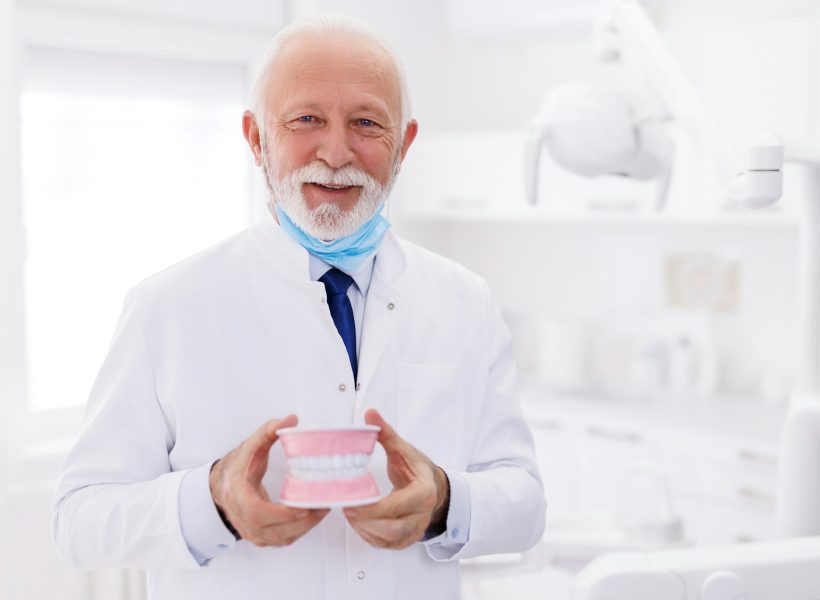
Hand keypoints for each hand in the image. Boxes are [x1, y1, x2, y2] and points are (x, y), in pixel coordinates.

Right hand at [209, 415, 328, 546]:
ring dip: (305, 527)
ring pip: (281, 538)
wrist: (223, 486)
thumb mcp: (250, 445)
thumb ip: (269, 430)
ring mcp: (252, 531)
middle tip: (324, 505)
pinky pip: (283, 539)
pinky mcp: (261, 537)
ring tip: (324, 508)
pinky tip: (313, 516)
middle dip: (303, 521)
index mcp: (238, 495)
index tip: (302, 508)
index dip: (281, 514)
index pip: (257, 512)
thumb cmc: (238, 466)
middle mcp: (243, 518)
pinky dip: (300, 530)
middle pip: (275, 530)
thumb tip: (291, 419)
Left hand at [343, 409, 449, 548]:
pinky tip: (359, 522)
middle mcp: (422, 514)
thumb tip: (370, 414)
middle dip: (366, 521)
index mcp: (424, 492)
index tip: (352, 503)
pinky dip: (369, 536)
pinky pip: (386, 545)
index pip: (399, 505)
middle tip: (346, 508)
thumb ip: (386, 433)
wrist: (434, 487)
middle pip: (392, 528)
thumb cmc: (416, 469)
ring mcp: (415, 530)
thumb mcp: (403, 449)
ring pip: (388, 540)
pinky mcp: (407, 540)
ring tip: (351, 514)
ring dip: (365, 530)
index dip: (374, 508)